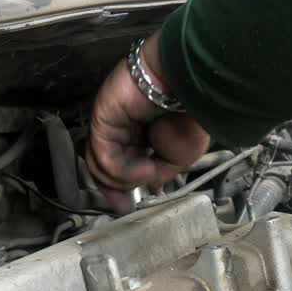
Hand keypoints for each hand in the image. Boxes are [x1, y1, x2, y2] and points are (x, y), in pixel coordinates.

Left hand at [87, 32, 209, 212]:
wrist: (189, 83)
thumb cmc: (192, 112)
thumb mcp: (181, 156)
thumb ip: (158, 173)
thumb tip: (146, 185)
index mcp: (141, 136)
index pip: (120, 166)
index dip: (123, 187)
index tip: (128, 207)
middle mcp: (123, 129)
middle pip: (103, 167)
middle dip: (113, 190)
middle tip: (123, 206)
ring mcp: (110, 123)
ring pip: (99, 164)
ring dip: (123, 179)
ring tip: (149, 174)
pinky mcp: (103, 117)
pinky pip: (102, 154)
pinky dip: (122, 168)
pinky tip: (144, 167)